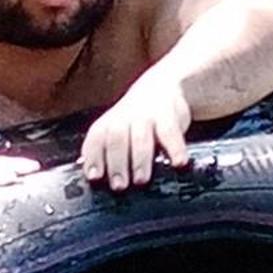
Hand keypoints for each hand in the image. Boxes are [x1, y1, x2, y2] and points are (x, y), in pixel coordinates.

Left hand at [81, 75, 190, 189]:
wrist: (162, 87)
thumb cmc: (136, 119)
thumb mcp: (118, 129)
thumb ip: (107, 152)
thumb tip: (96, 178)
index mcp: (108, 124)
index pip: (96, 140)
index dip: (93, 158)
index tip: (95, 177)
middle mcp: (124, 118)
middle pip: (116, 138)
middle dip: (116, 163)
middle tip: (119, 186)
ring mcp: (146, 115)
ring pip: (140, 136)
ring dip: (140, 160)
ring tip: (141, 179)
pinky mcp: (169, 114)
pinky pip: (170, 131)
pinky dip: (175, 148)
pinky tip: (178, 163)